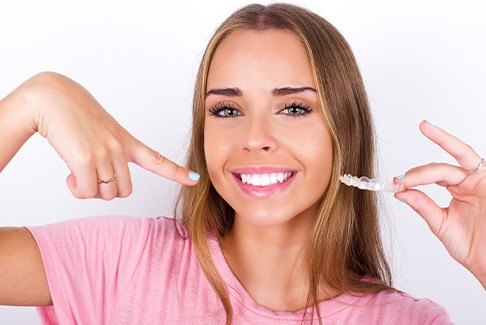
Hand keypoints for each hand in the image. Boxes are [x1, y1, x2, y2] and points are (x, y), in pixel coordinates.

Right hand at [20, 72, 198, 199]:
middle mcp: (119, 148)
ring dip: (90, 191)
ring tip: (76, 174)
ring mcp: (105, 153)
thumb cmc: (71, 115)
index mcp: (125, 141)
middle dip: (106, 191)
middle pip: (123, 191)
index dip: (177, 172)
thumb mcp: (99, 132)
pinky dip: (77, 189)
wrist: (50, 97)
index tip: (195, 180)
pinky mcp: (85, 158)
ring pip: (106, 194)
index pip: (157, 159)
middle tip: (88, 177)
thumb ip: (108, 155)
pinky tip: (68, 174)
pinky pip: (87, 192)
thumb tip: (105, 184)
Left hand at [395, 120, 485, 288]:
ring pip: (460, 156)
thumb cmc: (475, 247)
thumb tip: (400, 192)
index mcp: (460, 189)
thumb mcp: (442, 223)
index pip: (434, 175)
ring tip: (419, 153)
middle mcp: (471, 182)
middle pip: (442, 167)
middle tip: (400, 180)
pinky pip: (475, 162)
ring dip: (442, 143)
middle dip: (420, 171)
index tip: (396, 185)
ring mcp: (482, 180)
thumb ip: (423, 206)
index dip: (414, 177)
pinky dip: (457, 149)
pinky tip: (440, 155)